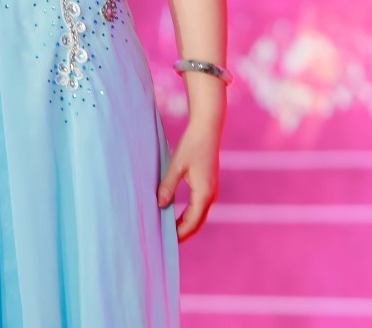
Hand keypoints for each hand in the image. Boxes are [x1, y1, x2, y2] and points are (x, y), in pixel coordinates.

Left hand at [156, 120, 219, 240]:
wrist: (208, 129)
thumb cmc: (191, 145)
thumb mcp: (176, 165)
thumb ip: (168, 186)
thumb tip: (159, 205)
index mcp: (204, 194)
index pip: (191, 222)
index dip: (179, 233)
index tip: (166, 242)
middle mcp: (211, 195)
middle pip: (197, 222)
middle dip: (183, 233)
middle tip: (166, 242)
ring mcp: (212, 191)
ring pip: (199, 215)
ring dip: (186, 224)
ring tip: (169, 232)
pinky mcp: (209, 185)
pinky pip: (199, 207)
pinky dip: (189, 215)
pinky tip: (176, 215)